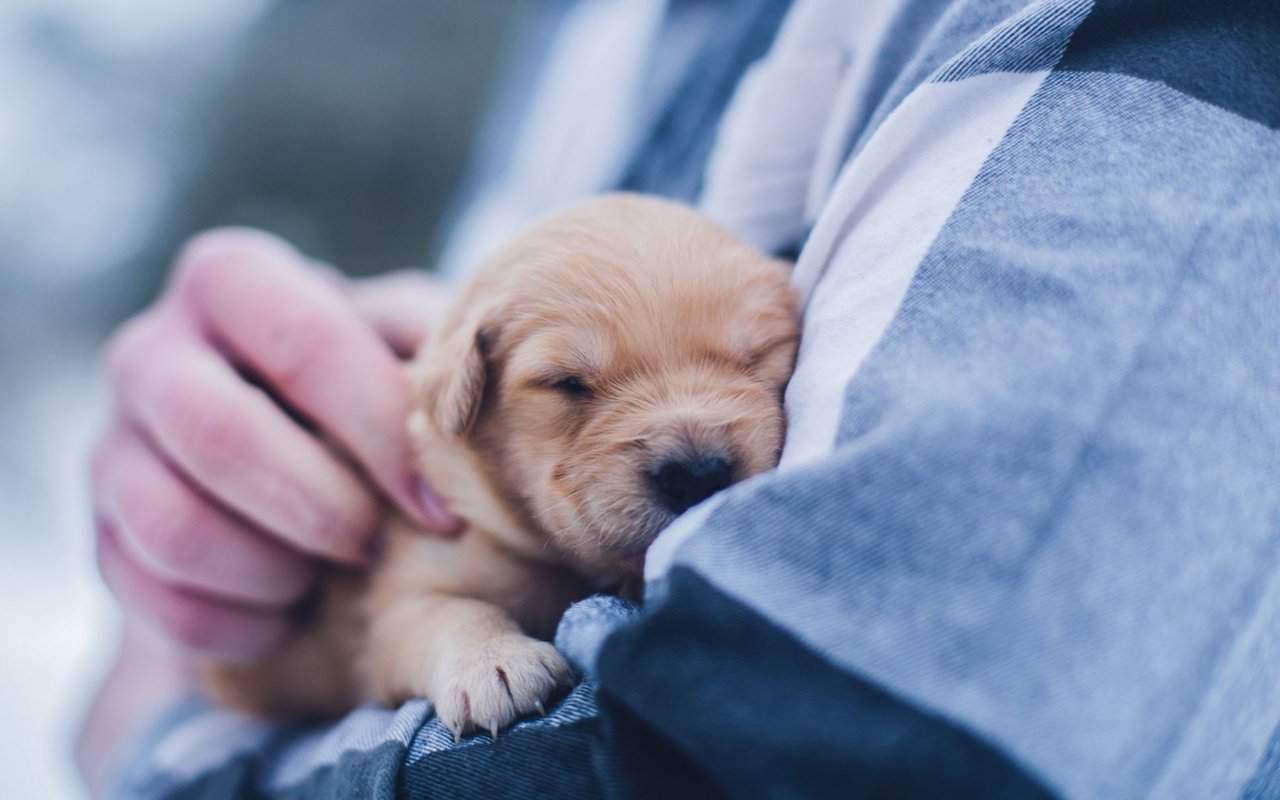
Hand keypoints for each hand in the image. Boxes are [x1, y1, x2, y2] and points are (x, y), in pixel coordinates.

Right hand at [91, 228, 460, 660]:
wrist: (282, 453)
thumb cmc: (364, 388)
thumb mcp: (403, 343)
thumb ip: (435, 344)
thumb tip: (498, 376)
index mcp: (232, 280)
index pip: (304, 342)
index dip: (380, 433)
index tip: (442, 508)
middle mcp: (150, 350)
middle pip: (216, 432)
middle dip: (318, 506)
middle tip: (376, 545)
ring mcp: (111, 443)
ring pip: (171, 523)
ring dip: (272, 568)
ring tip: (330, 574)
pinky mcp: (101, 533)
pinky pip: (153, 596)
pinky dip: (236, 622)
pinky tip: (288, 612)